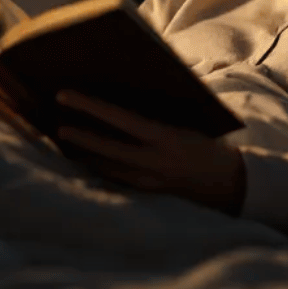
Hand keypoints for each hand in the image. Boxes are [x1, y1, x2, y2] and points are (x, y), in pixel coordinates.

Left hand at [55, 90, 246, 214]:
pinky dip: (99, 167)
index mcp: (166, 138)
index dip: (90, 106)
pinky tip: (84, 158)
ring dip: (85, 153)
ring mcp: (149, 181)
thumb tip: (124, 97)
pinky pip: (116, 179)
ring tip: (63, 139)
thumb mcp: (186, 122)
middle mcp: (154, 162)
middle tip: (56, 124)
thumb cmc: (208, 143)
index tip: (65, 95)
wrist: (230, 182)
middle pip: (107, 148)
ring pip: (107, 167)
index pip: (120, 118)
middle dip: (80, 136)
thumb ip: (156, 114)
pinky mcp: (149, 193)